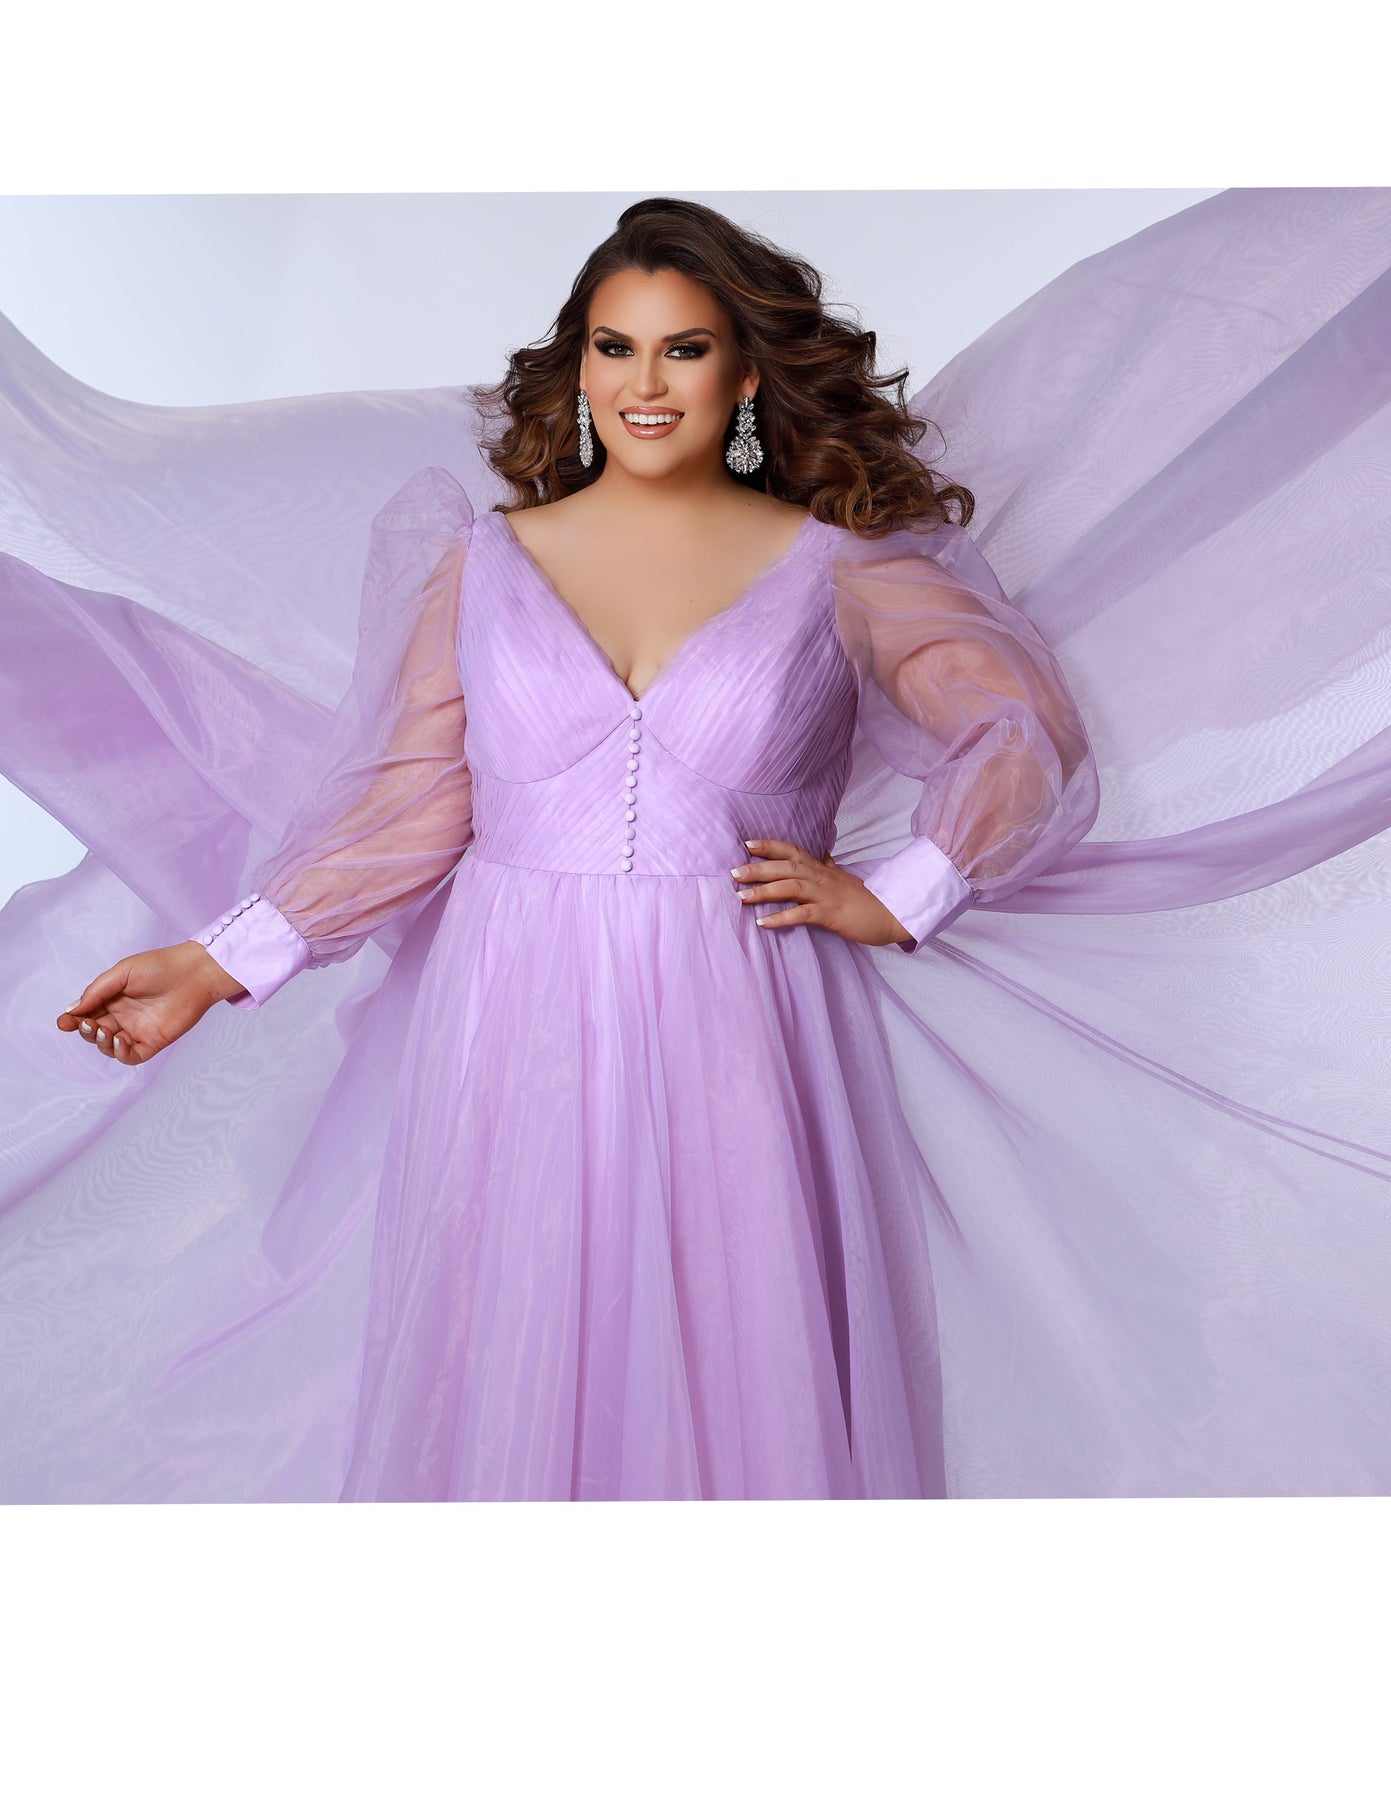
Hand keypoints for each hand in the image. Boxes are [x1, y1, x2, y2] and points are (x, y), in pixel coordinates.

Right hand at [55, 941, 248, 1066]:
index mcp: (113, 998)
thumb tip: (73, 1009)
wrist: (194, 973)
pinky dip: (120, 1053)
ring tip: (103, 1030)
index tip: (63, 1022)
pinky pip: (131, 1056)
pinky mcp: (153, 1042)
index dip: (73, 1020)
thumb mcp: (122, 973)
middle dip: (84, 1031)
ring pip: (108, 1046)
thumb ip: (97, 991)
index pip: (86, 1014)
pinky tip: (117, 1042)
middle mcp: (122, 1016)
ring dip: (100, 1042)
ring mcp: (137, 1030)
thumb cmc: (161, 966)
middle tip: (86, 1024)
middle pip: (94, 1031)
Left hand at [730, 838, 912, 948]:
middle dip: (758, 868)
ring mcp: (827, 895)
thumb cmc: (865, 899)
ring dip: (764, 891)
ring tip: (741, 897)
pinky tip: (763, 923)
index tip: (747, 844)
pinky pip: (803, 914)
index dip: (770, 846)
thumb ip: (829, 864)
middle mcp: (822, 878)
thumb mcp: (844, 877)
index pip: (792, 851)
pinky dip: (782, 918)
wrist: (892, 914)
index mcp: (822, 869)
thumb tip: (822, 851)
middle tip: (732, 872)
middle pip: (785, 867)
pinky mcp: (832, 914)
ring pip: (791, 888)